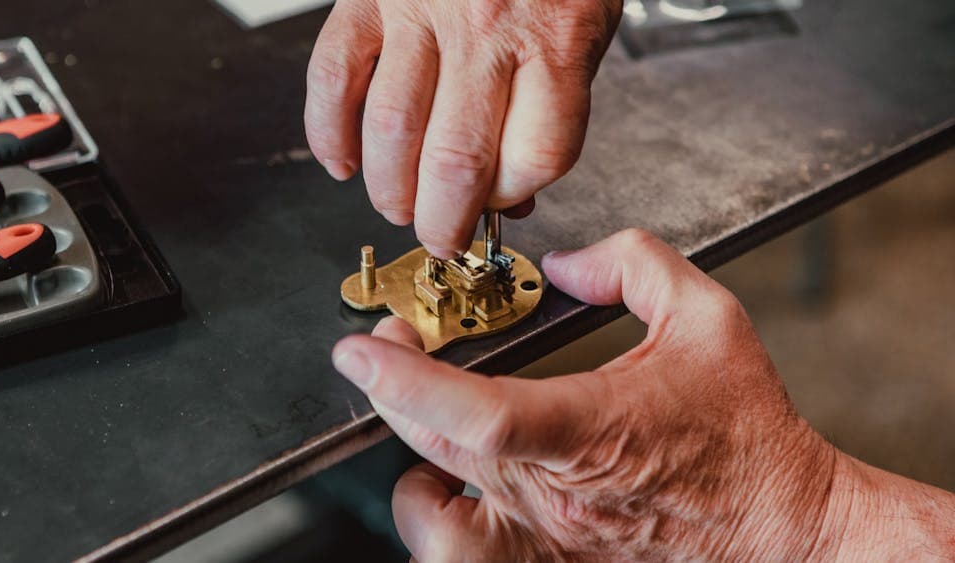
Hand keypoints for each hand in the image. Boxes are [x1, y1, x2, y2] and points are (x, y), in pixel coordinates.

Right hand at [305, 0, 621, 257]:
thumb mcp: (586, 29)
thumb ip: (552, 108)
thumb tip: (510, 191)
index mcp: (557, 37)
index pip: (536, 156)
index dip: (515, 197)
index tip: (503, 205)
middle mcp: (487, 27)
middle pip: (458, 160)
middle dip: (444, 222)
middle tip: (441, 239)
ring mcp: (422, 10)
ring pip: (393, 130)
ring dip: (390, 190)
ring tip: (399, 209)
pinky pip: (336, 75)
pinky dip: (329, 132)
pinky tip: (341, 164)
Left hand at [334, 229, 954, 559]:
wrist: (775, 521)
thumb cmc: (744, 426)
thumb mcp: (709, 315)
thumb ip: (634, 264)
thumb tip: (564, 267)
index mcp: (593, 427)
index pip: (482, 415)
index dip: (409, 381)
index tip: (359, 346)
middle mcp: (555, 489)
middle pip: (436, 443)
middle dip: (392, 382)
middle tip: (395, 333)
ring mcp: (544, 528)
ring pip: (434, 492)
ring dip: (411, 437)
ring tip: (418, 393)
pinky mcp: (544, 546)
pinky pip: (460, 531)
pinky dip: (437, 492)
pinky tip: (454, 457)